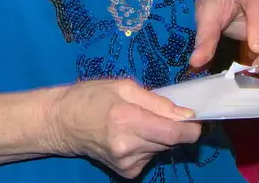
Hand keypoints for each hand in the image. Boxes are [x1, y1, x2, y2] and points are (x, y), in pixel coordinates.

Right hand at [47, 79, 200, 178]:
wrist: (63, 122)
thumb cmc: (92, 96)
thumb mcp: (124, 86)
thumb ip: (158, 101)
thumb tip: (186, 114)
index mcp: (127, 119)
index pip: (173, 133)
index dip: (191, 128)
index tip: (195, 118)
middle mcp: (128, 145)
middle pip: (170, 141)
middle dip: (172, 127)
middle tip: (155, 112)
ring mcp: (126, 162)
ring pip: (161, 149)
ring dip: (157, 136)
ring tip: (136, 122)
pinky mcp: (126, 172)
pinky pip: (150, 157)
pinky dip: (147, 146)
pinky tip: (130, 137)